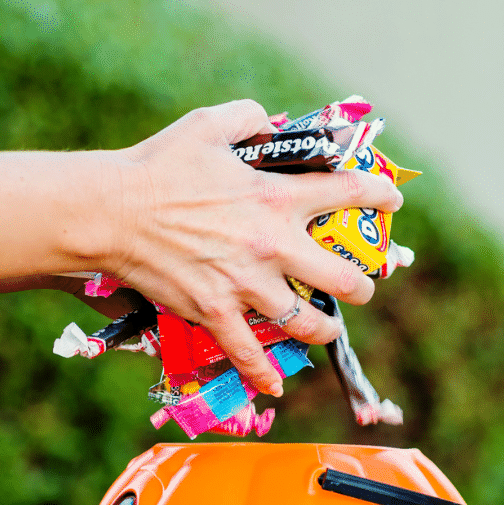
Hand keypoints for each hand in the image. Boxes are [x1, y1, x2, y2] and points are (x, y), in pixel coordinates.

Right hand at [111, 100, 403, 395]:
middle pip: (343, 277)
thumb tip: (274, 123)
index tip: (391, 200)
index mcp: (276, 196)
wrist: (111, 213)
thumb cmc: (157, 166)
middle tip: (360, 286)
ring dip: (324, 329)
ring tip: (327, 327)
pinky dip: (264, 374)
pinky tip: (276, 387)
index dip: (380, 195)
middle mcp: (271, 245)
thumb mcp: (208, 125)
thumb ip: (251, 117)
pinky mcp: (214, 312)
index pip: (349, 192)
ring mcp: (245, 284)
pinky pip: (247, 353)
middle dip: (361, 285)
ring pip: (306, 323)